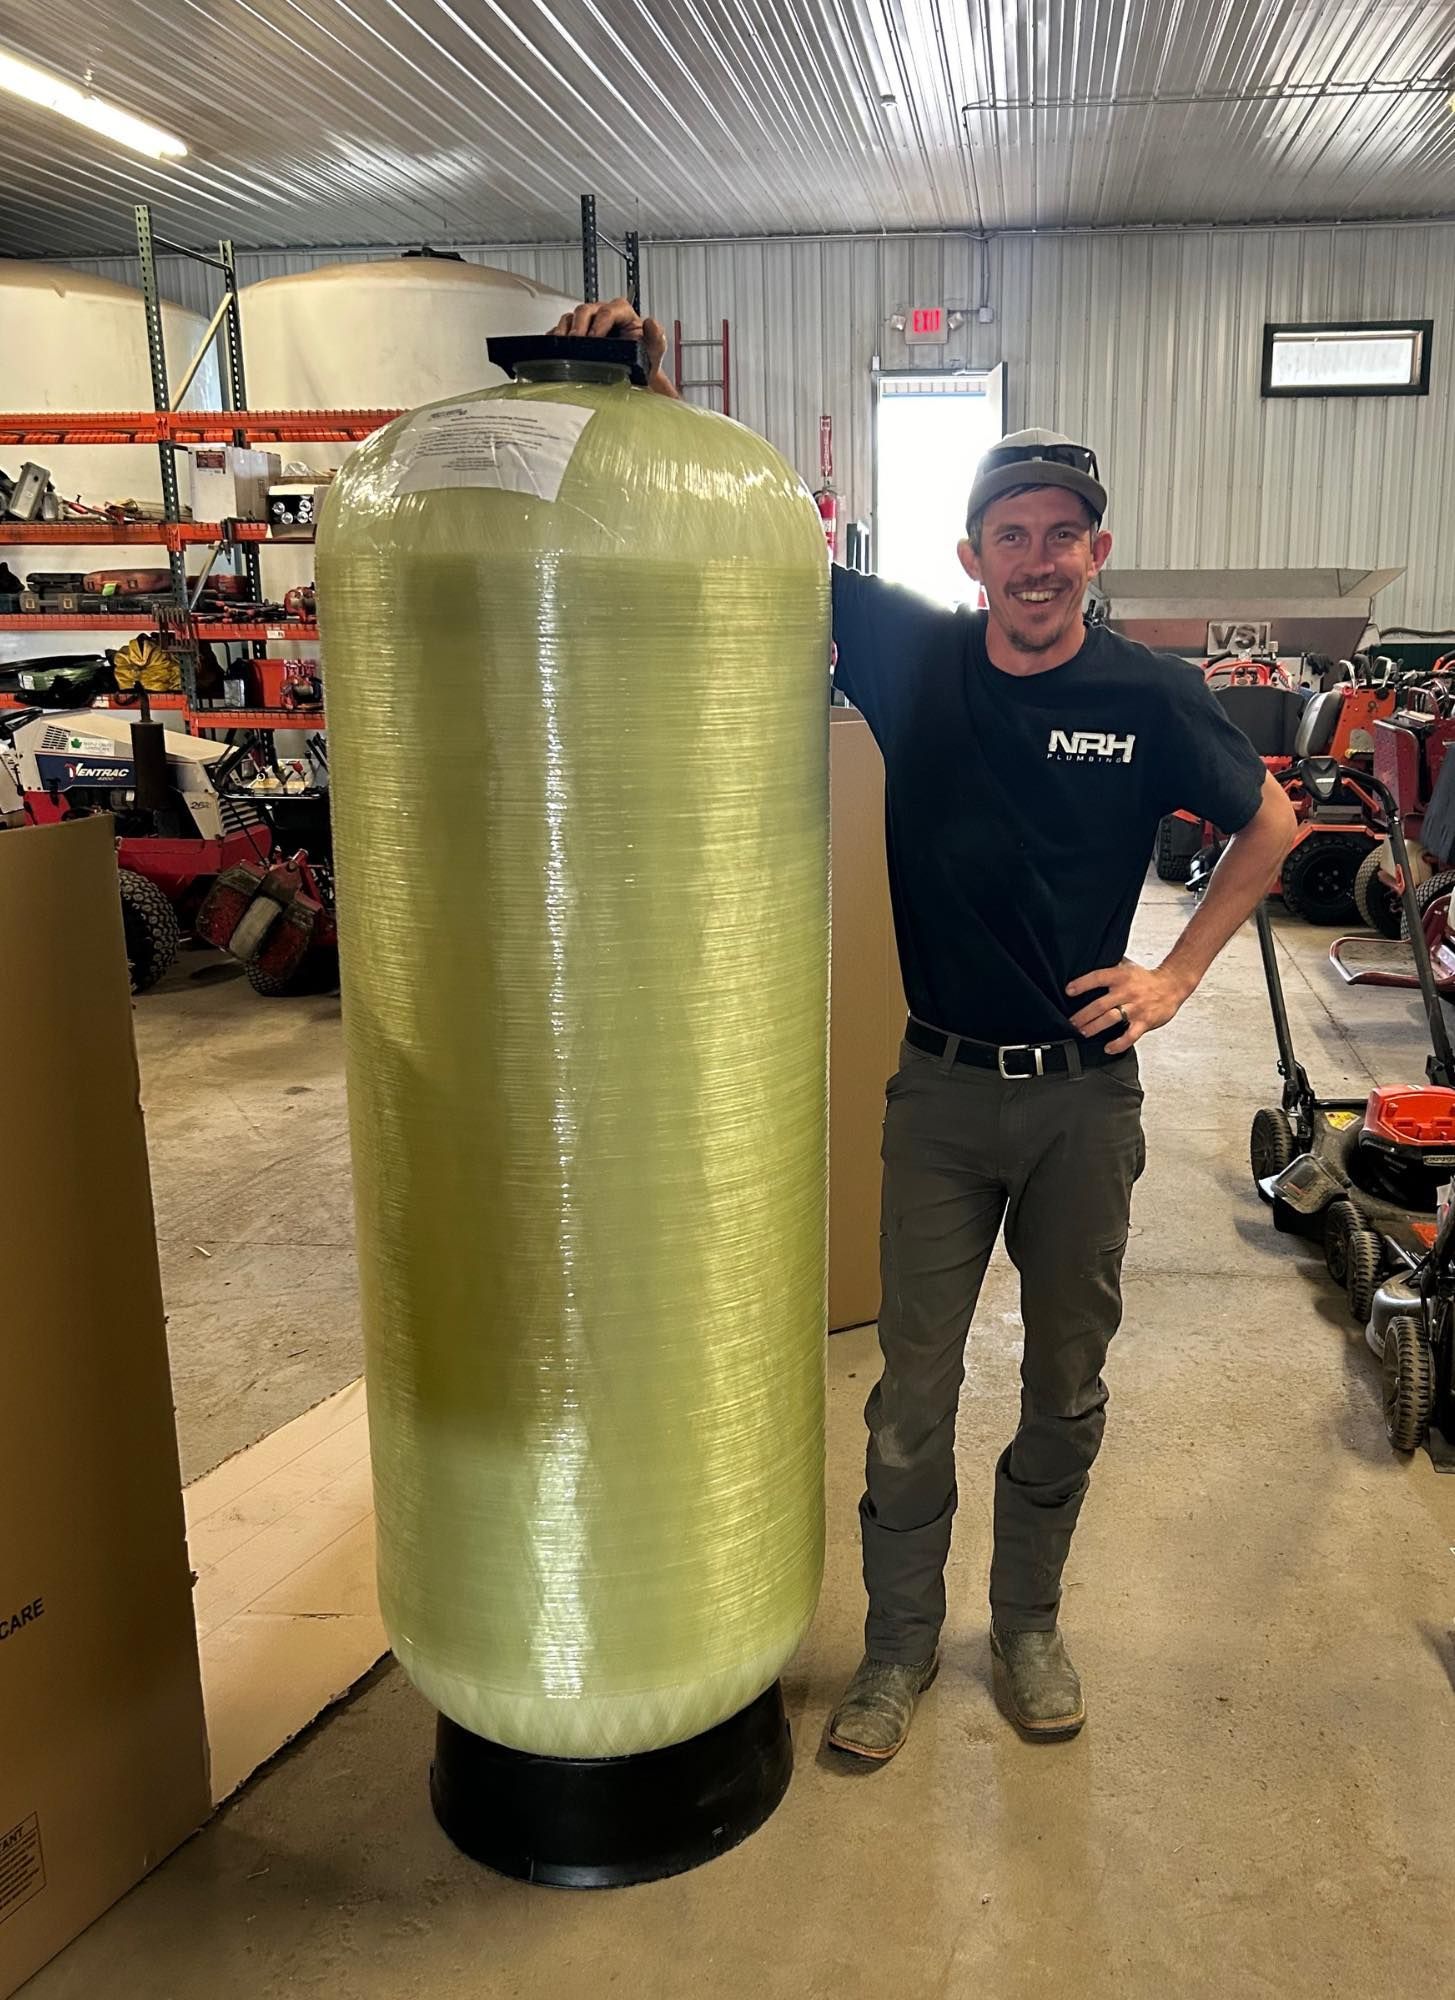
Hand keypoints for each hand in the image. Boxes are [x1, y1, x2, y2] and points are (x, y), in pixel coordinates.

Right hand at [554, 297, 668, 382]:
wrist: (634, 377)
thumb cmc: (643, 361)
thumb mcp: (654, 351)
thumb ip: (657, 337)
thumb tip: (651, 323)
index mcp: (622, 312)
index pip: (608, 311)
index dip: (599, 323)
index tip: (595, 338)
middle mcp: (603, 314)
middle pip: (585, 310)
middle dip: (579, 326)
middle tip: (576, 342)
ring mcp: (588, 324)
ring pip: (571, 318)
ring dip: (565, 331)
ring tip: (564, 345)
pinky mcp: (577, 334)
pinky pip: (562, 330)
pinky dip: (556, 337)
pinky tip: (556, 348)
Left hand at [1065, 959, 1191, 1053]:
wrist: (1172, 985)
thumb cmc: (1145, 978)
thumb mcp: (1127, 966)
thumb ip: (1109, 966)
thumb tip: (1087, 962)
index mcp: (1121, 976)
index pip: (1098, 977)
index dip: (1082, 984)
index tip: (1068, 991)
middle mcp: (1127, 992)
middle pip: (1100, 1004)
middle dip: (1082, 1015)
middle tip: (1071, 1022)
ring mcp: (1136, 1008)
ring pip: (1111, 1019)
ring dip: (1094, 1028)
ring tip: (1083, 1033)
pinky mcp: (1145, 1022)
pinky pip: (1130, 1036)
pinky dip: (1118, 1044)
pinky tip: (1108, 1048)